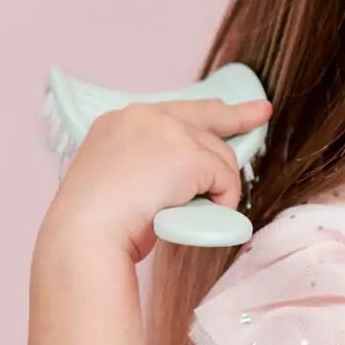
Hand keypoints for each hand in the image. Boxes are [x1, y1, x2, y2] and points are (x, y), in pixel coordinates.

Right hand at [38, 96, 273, 264]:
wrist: (84, 237)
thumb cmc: (94, 225)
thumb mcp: (120, 181)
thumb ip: (149, 165)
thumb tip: (190, 175)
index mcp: (118, 122)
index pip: (173, 111)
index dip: (205, 112)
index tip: (229, 107)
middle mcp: (143, 116)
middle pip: (205, 118)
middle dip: (237, 116)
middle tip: (261, 113)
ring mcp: (167, 132)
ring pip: (218, 156)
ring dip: (217, 187)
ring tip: (194, 213)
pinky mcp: (188, 155)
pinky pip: (225, 179)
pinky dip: (223, 201)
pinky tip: (201, 217)